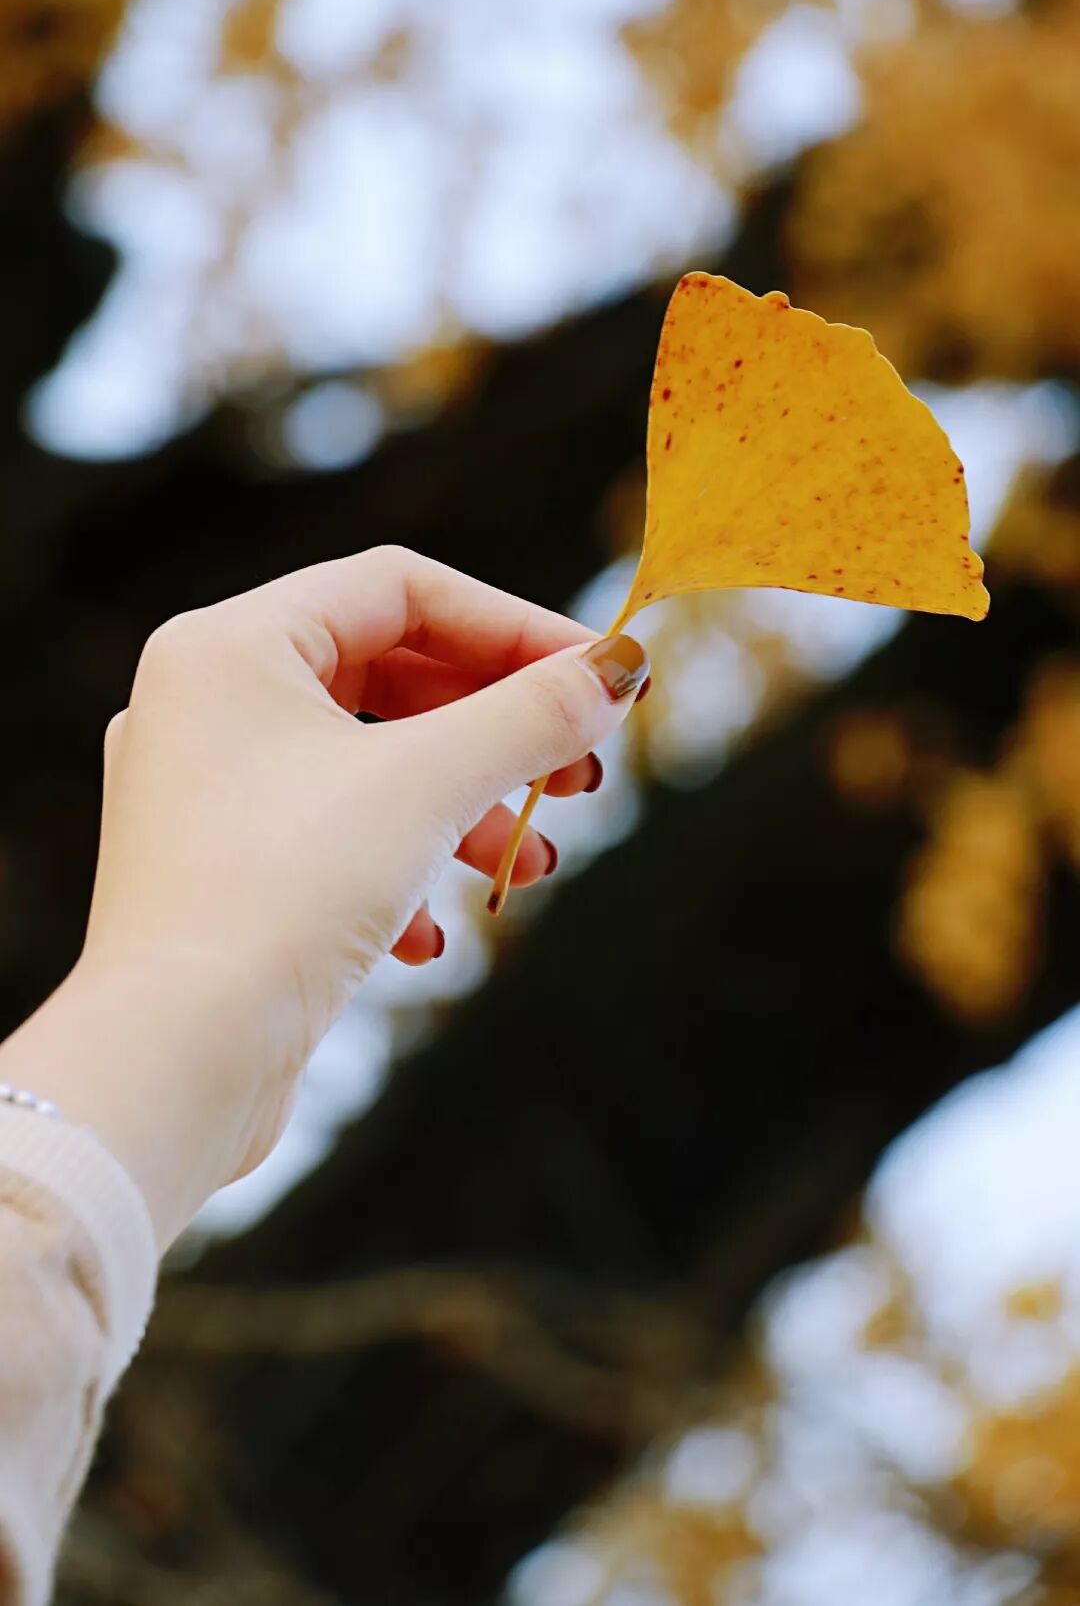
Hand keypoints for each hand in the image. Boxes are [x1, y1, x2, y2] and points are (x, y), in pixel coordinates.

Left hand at [0, 548, 647, 1245]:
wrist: (176, 1063)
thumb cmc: (279, 897)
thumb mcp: (427, 787)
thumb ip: (531, 716)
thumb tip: (617, 673)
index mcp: (230, 646)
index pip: (400, 588)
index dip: (516, 626)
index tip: (603, 676)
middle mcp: (205, 705)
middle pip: (390, 676)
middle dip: (497, 729)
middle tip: (581, 772)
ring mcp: (205, 794)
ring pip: (369, 767)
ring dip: (465, 808)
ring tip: (530, 864)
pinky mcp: (220, 876)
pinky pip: (333, 840)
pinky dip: (402, 869)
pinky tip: (432, 936)